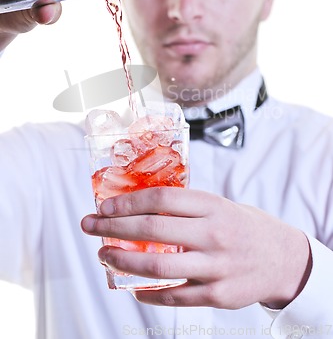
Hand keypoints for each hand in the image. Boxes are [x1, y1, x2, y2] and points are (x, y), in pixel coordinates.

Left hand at [81, 187, 311, 308]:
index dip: (127, 203)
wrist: (281, 257)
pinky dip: (147, 292)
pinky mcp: (217, 295)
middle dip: (113, 228)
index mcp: (212, 206)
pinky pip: (173, 296)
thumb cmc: (242, 226)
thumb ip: (184, 207)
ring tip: (104, 255)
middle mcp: (213, 234)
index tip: (104, 206)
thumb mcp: (218, 205)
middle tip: (90, 226)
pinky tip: (132, 286)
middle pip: (152, 230)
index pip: (160, 200)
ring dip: (122, 261)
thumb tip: (136, 206)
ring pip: (157, 267)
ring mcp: (215, 267)